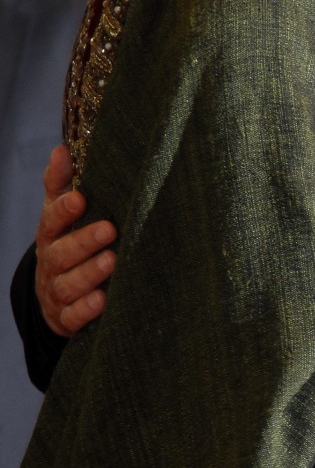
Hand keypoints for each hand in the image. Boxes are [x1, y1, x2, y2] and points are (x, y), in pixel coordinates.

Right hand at [36, 144, 116, 336]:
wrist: (55, 297)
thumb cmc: (66, 242)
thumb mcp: (60, 213)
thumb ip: (60, 183)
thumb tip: (62, 149)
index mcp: (51, 235)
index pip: (52, 220)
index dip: (64, 211)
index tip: (81, 199)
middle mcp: (51, 263)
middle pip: (62, 253)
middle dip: (84, 241)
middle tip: (109, 229)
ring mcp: (57, 292)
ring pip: (69, 285)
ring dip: (90, 273)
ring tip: (112, 261)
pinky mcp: (66, 318)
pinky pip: (73, 316)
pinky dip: (86, 310)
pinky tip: (103, 300)